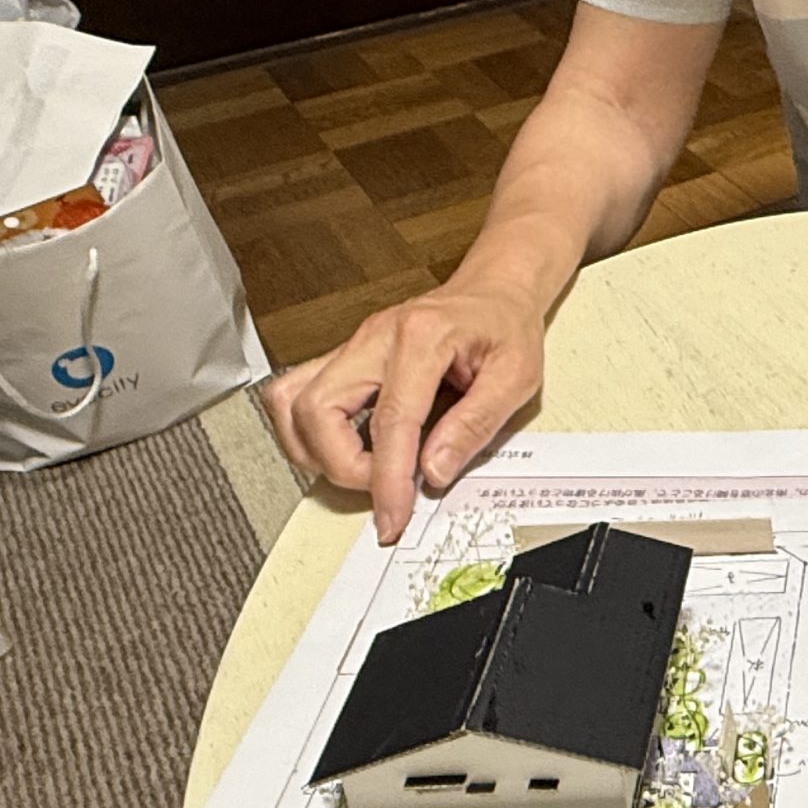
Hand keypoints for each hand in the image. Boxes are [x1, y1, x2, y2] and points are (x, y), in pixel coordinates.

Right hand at [261, 273, 546, 543]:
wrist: (494, 291)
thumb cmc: (505, 327)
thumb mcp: (516, 376)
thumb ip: (475, 425)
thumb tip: (434, 470)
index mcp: (422, 338)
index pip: (390, 420)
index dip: (386, 479)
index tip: (392, 516)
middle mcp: (375, 337)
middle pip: (317, 409)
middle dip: (341, 466)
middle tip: (382, 488)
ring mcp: (353, 345)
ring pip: (291, 402)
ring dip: (314, 450)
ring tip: (362, 469)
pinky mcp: (344, 357)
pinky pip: (298, 395)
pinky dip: (310, 432)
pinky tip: (347, 447)